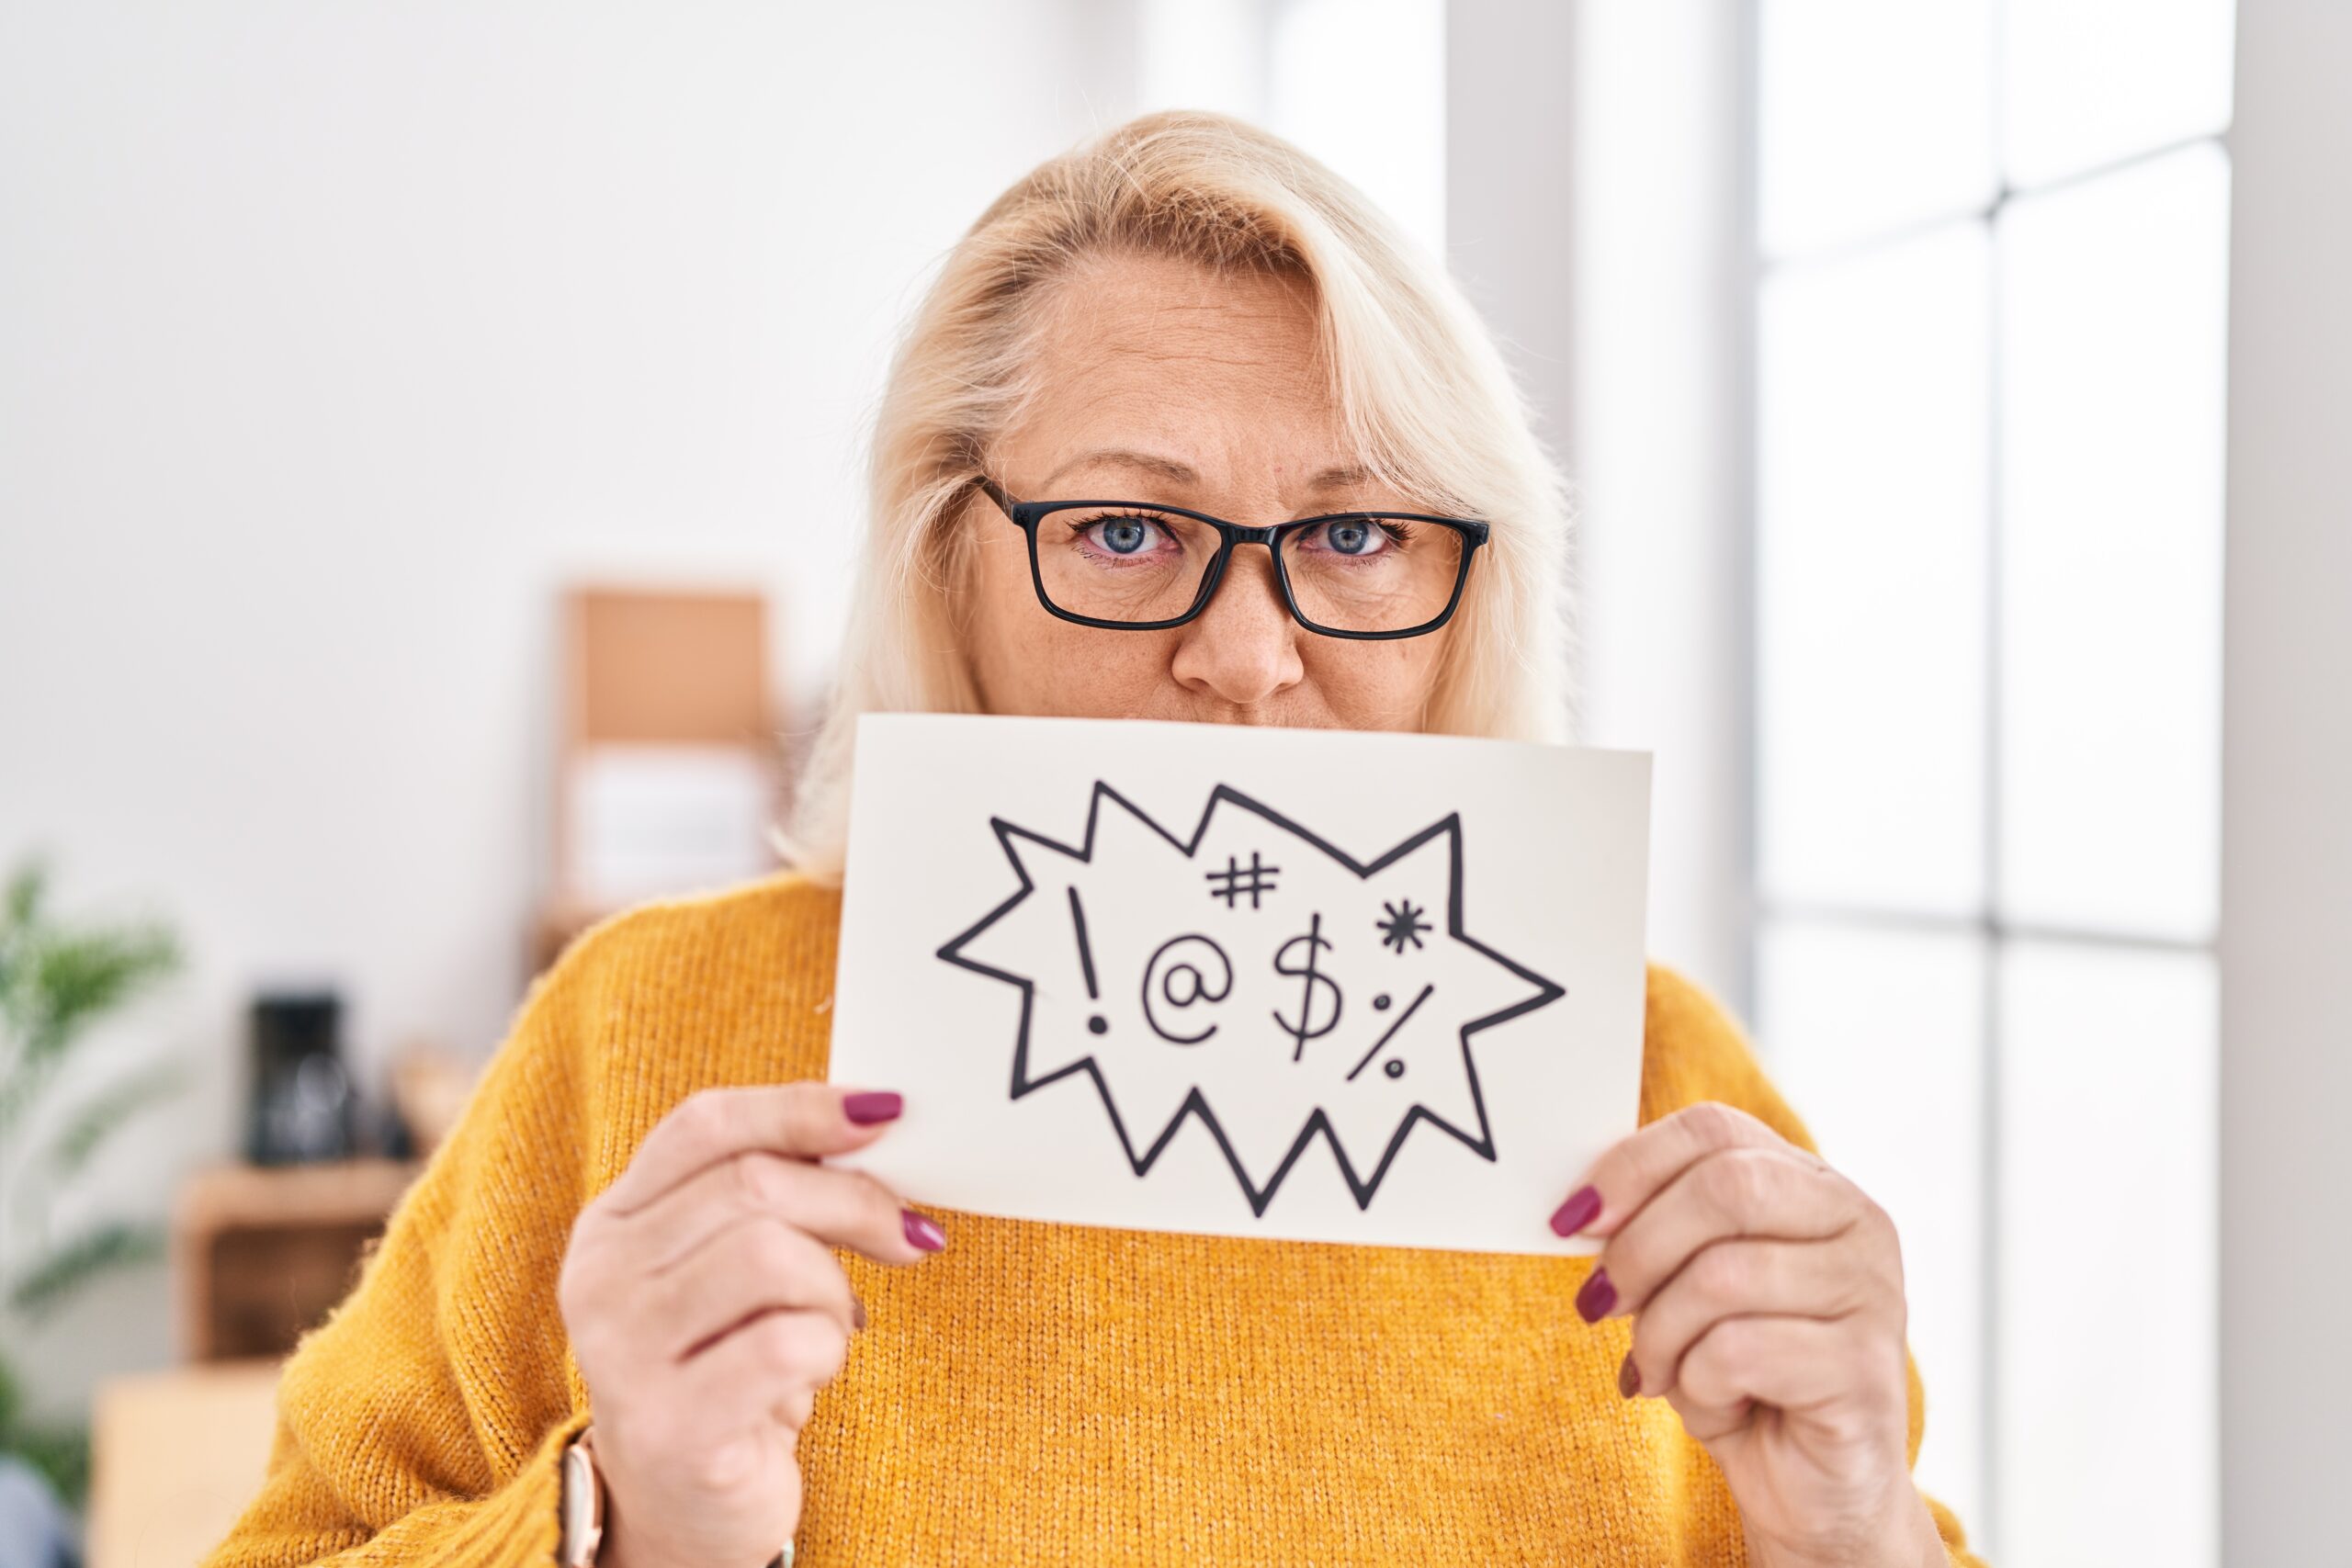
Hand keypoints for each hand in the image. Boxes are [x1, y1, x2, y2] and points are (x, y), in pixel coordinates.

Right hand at [557, 1083, 945, 1567]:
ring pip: (774, 1255)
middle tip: (907, 1235)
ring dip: (834, 1289)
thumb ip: (773, 1195)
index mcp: (612, 1224)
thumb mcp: (732, 1270)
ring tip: (832, 1325)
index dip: (802, 1107)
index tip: (887, 1111)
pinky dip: (828, 1350)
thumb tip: (879, 1121)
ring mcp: (623, 1356)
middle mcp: (600, 1280)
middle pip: (753, 1185)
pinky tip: (812, 1375)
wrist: (686, 1512)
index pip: (705, 1125)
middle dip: (854, 1200)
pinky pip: (787, 1344)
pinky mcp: (671, 1427)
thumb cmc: (727, 1370)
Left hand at [1549, 1101, 1943, 1567]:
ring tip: (1659, 1372)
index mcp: (1814, 1185)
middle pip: (1722, 1189)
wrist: (1813, 1492)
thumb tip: (1581, 1211)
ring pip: (1721, 1277)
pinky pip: (1738, 1353)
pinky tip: (1716, 1407)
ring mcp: (1872, 1295)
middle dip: (1639, 1250)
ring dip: (1660, 1335)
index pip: (1715, 1129)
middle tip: (1600, 1304)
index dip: (1631, 1166)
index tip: (1574, 1219)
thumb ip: (1656, 1232)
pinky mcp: (1863, 1371)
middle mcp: (1858, 1224)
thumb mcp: (1690, 1287)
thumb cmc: (1742, 1376)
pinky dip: (1697, 1386)